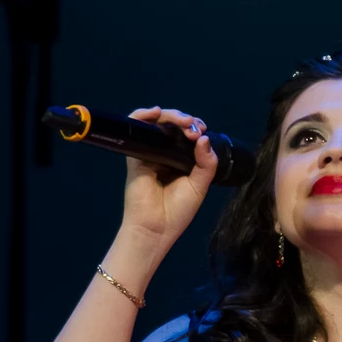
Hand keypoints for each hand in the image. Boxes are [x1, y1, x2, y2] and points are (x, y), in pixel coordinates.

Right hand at [118, 107, 218, 259]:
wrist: (156, 228)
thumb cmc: (177, 211)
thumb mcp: (200, 186)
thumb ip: (206, 163)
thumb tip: (204, 138)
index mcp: (181, 160)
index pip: (186, 135)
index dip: (194, 127)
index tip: (202, 130)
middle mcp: (164, 154)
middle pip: (172, 126)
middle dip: (185, 120)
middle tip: (194, 127)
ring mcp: (149, 153)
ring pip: (157, 123)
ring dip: (171, 116)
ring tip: (184, 122)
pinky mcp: (135, 155)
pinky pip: (136, 129)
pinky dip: (142, 115)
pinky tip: (156, 113)